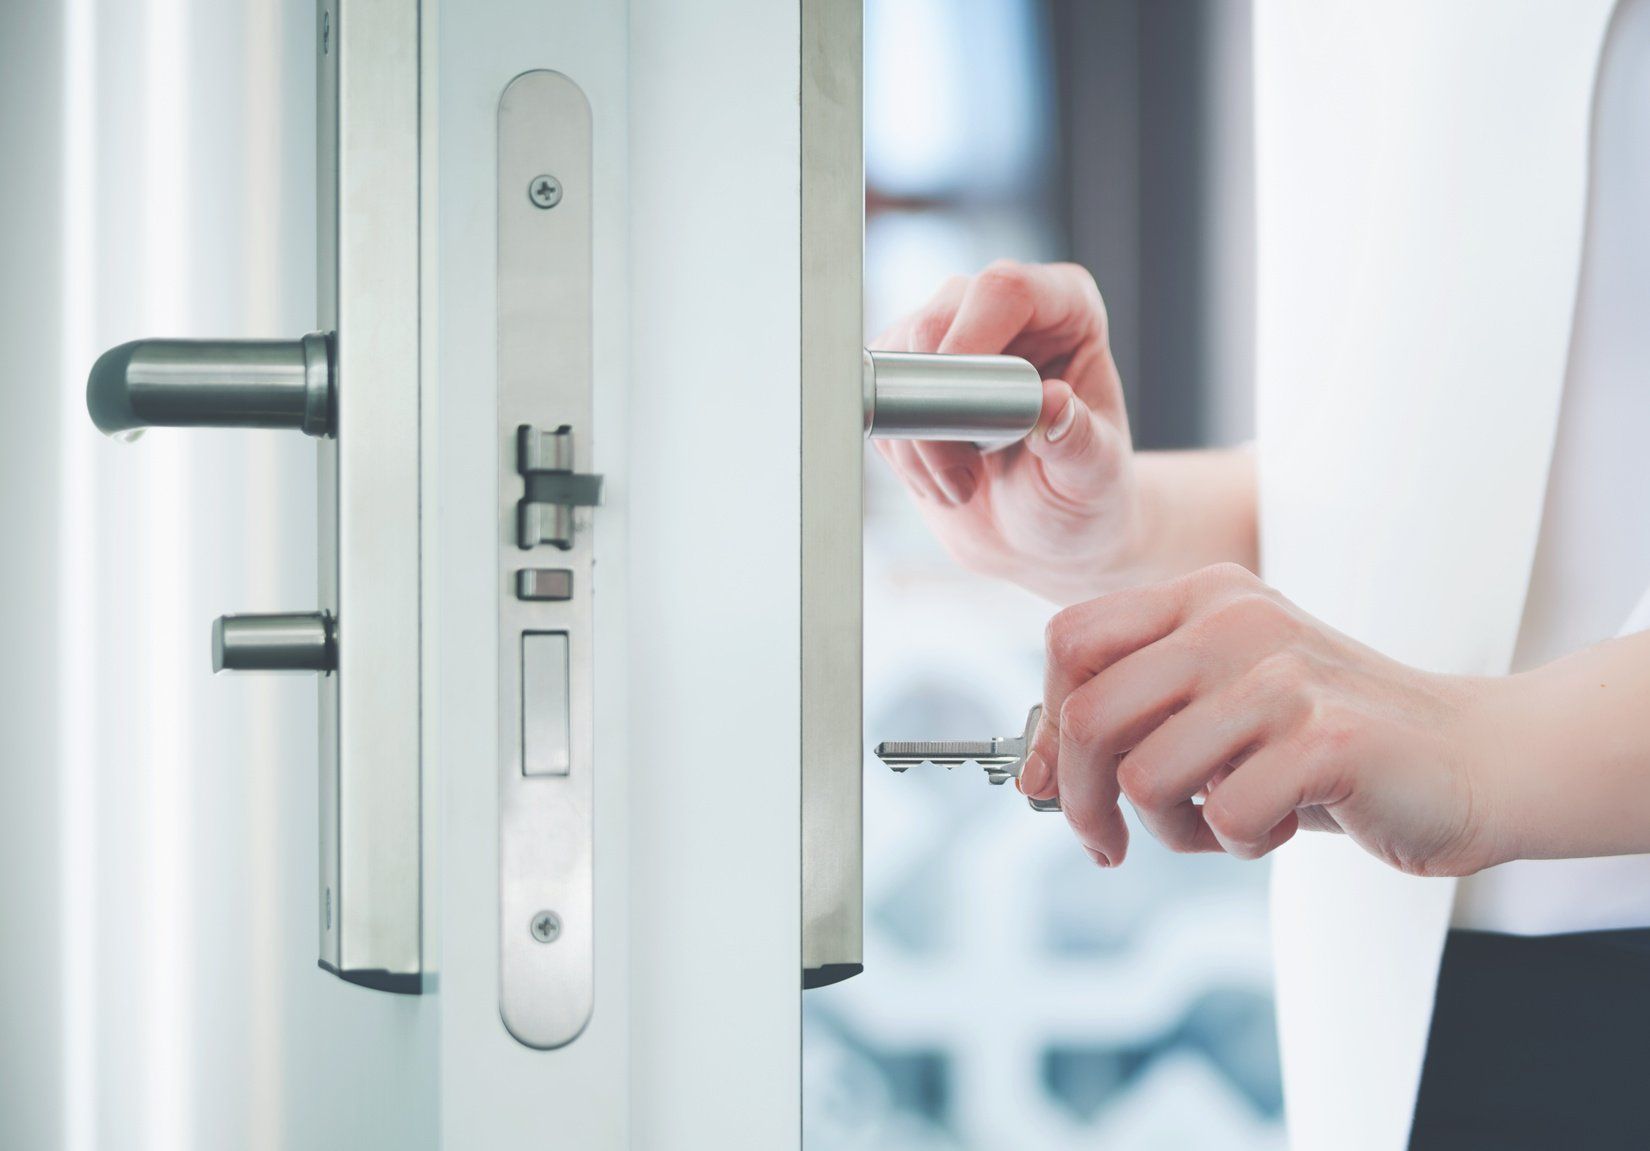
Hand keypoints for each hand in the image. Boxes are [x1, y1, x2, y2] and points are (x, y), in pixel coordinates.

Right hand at [871, 260, 1143, 601]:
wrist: (1041, 534)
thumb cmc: (1081, 494)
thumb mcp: (1094, 475)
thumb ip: (1078, 439)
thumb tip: (1052, 402)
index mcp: (1066, 308)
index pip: (1006, 291)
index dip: (971, 340)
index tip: (960, 409)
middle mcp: (1003, 310)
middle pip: (935, 321)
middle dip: (937, 410)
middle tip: (967, 478)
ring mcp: (950, 336)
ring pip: (895, 362)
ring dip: (917, 440)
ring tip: (962, 487)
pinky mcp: (909, 375)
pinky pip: (878, 399)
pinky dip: (902, 451)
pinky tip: (940, 479)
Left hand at [1018, 563, 1509, 876]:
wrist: (1473, 758)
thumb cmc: (1324, 743)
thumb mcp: (1219, 705)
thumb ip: (1135, 715)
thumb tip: (1034, 773)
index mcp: (1203, 597)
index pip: (1070, 640)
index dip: (1045, 724)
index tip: (1049, 786)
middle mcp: (1235, 620)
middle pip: (1090, 716)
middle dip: (1082, 801)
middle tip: (1109, 845)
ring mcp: (1283, 675)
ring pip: (1146, 777)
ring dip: (1173, 830)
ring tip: (1226, 820)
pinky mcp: (1327, 738)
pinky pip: (1222, 817)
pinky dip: (1238, 843)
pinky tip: (1283, 822)